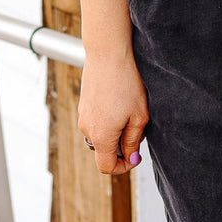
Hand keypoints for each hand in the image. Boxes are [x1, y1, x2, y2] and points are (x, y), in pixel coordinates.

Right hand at [77, 50, 148, 175]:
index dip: (123, 167)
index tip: (136, 156)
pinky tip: (120, 101)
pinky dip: (108, 120)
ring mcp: (82, 116)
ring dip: (115, 132)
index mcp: (101, 136)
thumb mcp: (139, 116)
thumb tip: (130, 156)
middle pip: (103, 151)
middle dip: (120, 147)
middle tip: (136, 129)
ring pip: (100, 135)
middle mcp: (87, 128)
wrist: (108, 53)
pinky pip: (96, 121)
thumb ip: (133, 141)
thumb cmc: (127, 82)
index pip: (106, 166)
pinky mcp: (83, 105)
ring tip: (129, 111)